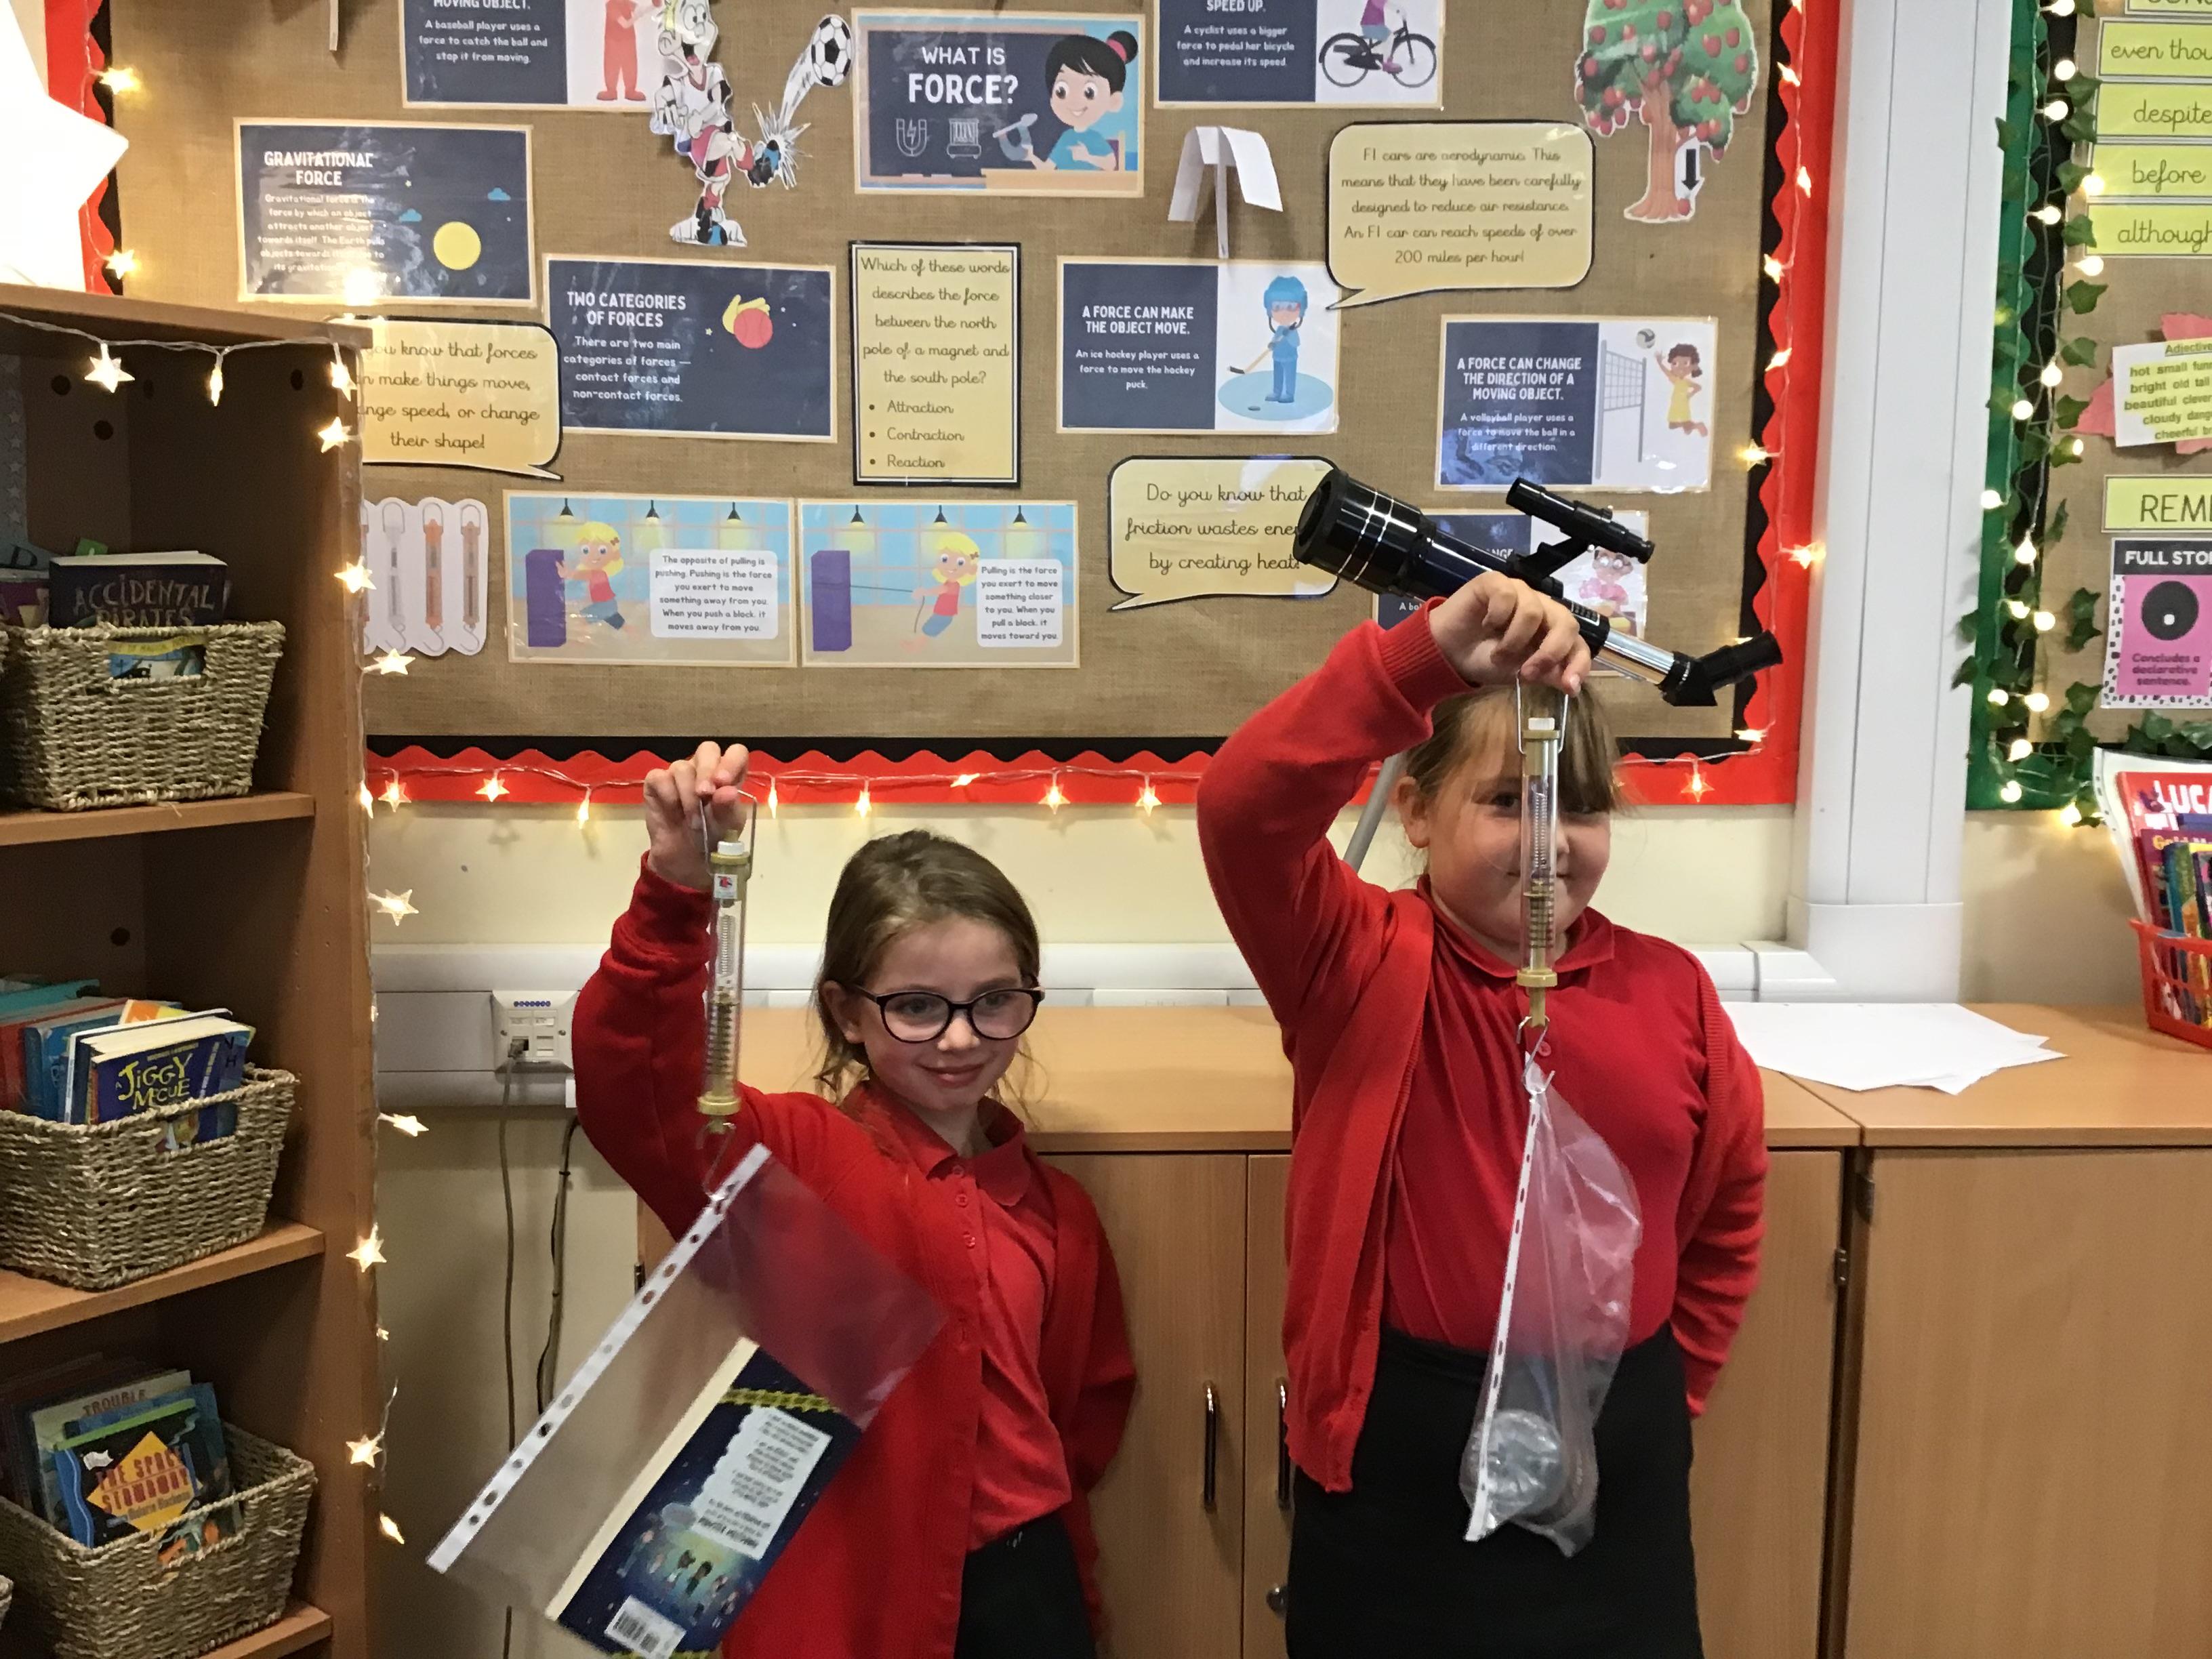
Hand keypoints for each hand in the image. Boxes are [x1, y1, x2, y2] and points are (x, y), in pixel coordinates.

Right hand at [644, 741, 749, 890]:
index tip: (723, 782)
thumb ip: (728, 808)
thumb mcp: (727, 827)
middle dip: (706, 771)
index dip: (731, 762)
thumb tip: (727, 792)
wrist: (687, 860)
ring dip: (688, 795)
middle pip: (707, 750)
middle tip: (705, 795)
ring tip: (693, 820)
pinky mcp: (656, 783)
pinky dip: (668, 794)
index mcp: (727, 775)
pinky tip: (673, 811)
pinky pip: (659, 777)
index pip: (736, 753)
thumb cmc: (713, 838)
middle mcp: (703, 769)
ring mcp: (679, 774)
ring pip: (682, 767)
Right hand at [1427, 572, 1589, 693]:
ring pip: (1534, 611)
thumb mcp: (1520, 673)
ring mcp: (1521, 592)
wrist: (1448, 653)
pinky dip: (1497, 616)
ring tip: (1497, 652)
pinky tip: (1485, 624)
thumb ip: (1547, 674)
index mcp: (1551, 631)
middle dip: (1550, 651)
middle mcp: (1542, 608)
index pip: (1578, 643)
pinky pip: (1508, 595)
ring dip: (1514, 640)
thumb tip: (1573, 686)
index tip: (1569, 686)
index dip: (1578, 664)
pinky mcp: (1497, 582)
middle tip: (1527, 672)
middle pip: (1566, 622)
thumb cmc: (1485, 660)